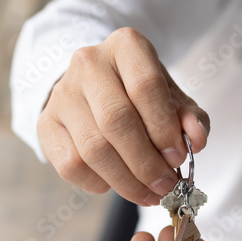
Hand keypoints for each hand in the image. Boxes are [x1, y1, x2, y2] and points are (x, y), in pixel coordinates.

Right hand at [37, 27, 209, 206]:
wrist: (95, 87)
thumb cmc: (140, 94)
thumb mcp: (171, 97)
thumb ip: (190, 117)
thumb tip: (196, 139)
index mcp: (126, 46)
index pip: (146, 86)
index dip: (164, 128)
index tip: (179, 156)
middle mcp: (88, 63)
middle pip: (117, 121)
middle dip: (146, 162)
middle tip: (166, 185)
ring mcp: (62, 93)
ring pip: (94, 149)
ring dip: (126, 181)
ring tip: (149, 194)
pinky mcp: (46, 123)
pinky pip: (70, 165)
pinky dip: (98, 183)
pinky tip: (116, 183)